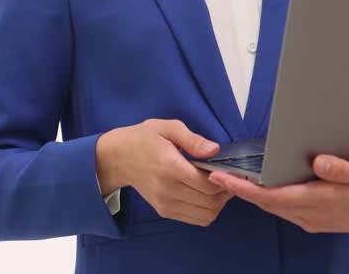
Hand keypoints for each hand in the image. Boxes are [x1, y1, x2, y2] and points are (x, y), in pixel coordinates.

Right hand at [96, 118, 234, 226]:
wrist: (118, 158)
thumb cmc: (144, 139)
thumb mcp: (168, 128)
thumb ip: (193, 140)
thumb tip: (215, 150)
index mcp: (170, 167)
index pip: (208, 184)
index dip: (225, 179)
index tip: (230, 168)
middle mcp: (168, 191)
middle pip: (211, 202)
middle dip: (226, 191)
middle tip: (228, 176)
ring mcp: (166, 204)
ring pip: (206, 215)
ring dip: (219, 203)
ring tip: (217, 185)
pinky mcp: (164, 211)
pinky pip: (196, 219)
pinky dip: (207, 210)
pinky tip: (206, 194)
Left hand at [207, 154, 348, 237]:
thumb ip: (345, 170)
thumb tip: (318, 162)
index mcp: (321, 199)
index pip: (274, 196)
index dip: (246, 189)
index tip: (225, 178)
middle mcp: (311, 213)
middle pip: (266, 203)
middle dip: (240, 190)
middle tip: (216, 173)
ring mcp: (310, 219)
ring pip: (273, 207)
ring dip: (251, 195)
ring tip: (230, 177)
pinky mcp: (312, 219)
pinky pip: (283, 209)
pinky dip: (266, 198)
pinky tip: (260, 186)